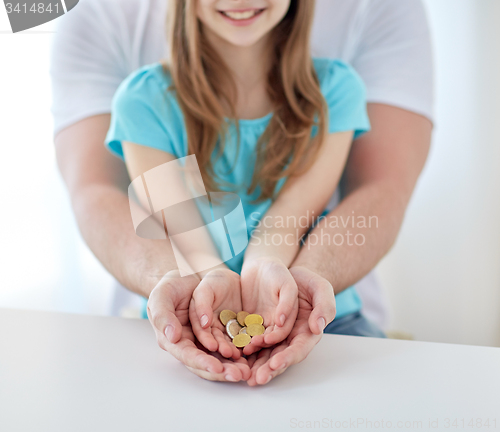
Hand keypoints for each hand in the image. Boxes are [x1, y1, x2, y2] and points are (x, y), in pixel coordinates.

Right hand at [147, 270, 249, 381]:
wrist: (188, 272)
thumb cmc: (172, 284)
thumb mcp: (163, 294)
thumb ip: (163, 315)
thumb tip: (173, 337)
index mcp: (173, 339)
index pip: (188, 355)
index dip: (202, 363)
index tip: (217, 368)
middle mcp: (191, 343)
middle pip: (206, 362)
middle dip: (223, 371)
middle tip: (239, 374)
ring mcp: (207, 339)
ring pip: (220, 357)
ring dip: (234, 365)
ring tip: (248, 370)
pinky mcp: (221, 331)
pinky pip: (231, 343)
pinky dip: (241, 350)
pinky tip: (252, 354)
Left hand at [246, 265, 335, 384]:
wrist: (284, 270)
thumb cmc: (307, 280)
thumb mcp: (320, 288)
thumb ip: (324, 307)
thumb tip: (317, 327)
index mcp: (308, 331)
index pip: (299, 348)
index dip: (287, 357)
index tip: (275, 364)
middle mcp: (291, 337)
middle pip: (280, 356)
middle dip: (268, 369)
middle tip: (255, 379)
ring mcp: (274, 333)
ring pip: (264, 353)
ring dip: (255, 365)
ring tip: (244, 374)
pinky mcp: (260, 327)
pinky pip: (252, 340)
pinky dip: (245, 349)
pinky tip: (235, 355)